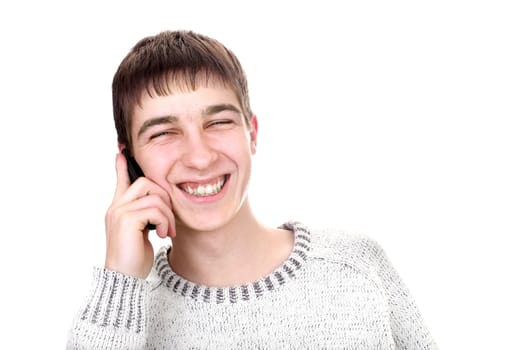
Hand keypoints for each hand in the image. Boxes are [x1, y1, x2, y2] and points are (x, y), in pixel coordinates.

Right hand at [104, 153, 175, 277]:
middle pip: (146, 182)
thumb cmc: (134, 258)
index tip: (121, 152)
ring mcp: (119, 212)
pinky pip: (155, 209)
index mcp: (119, 209)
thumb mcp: (142, 233)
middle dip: (165, 197)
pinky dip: (165, 222)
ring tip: (167, 231)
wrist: (125, 279)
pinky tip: (163, 236)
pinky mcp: (127, 220)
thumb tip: (157, 206)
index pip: (121, 181)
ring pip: (155, 196)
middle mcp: (116, 207)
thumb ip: (146, 216)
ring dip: (168, 214)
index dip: (122, 166)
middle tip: (169, 220)